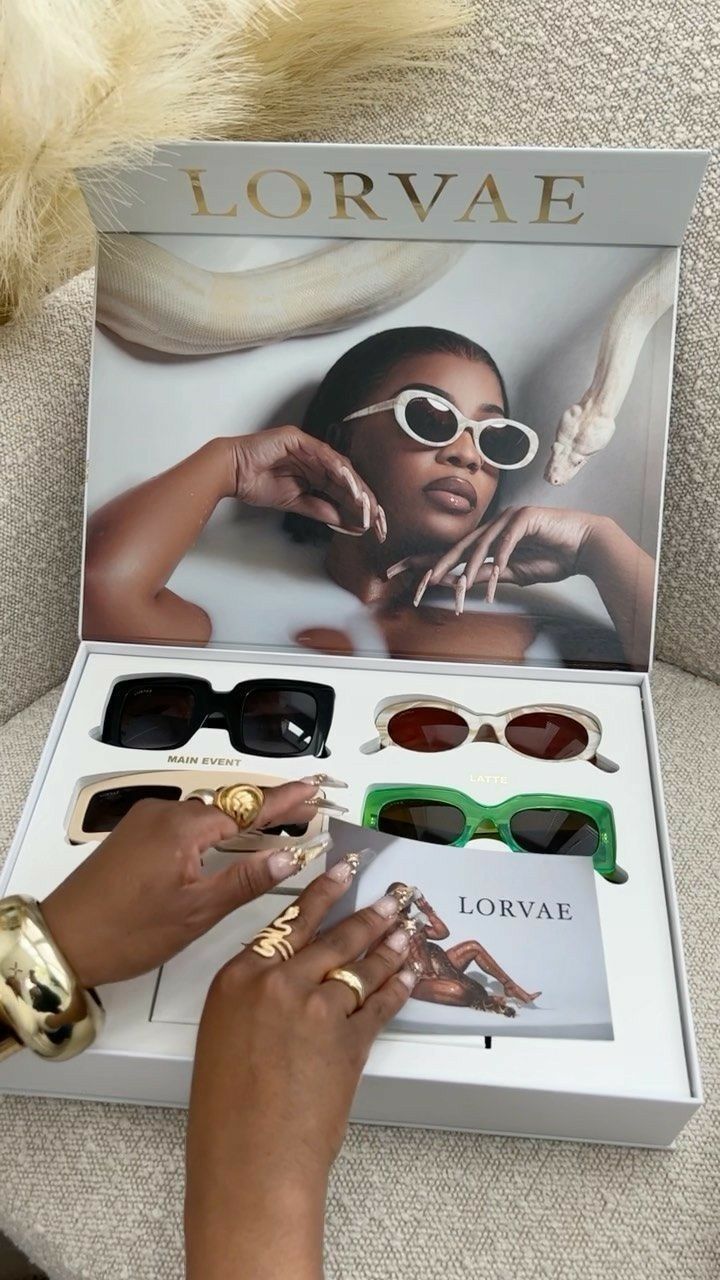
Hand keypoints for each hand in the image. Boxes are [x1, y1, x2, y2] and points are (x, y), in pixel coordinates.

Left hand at [41, 779, 325, 988]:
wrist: (63, 940)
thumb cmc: (123, 932)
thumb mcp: (195, 912)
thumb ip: (244, 880)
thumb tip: (287, 857)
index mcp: (183, 828)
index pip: (248, 806)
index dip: (285, 799)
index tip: (313, 788)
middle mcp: (164, 814)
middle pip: (229, 804)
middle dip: (268, 807)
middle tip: (306, 807)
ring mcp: (146, 821)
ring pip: (206, 814)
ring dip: (239, 819)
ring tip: (275, 825)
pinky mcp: (134, 834)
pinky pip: (184, 822)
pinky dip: (211, 829)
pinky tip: (227, 840)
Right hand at [185, 861, 415, 1279]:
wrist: (250, 1161)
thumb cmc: (226, 1111)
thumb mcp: (223, 1034)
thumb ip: (253, 996)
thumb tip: (287, 978)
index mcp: (237, 978)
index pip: (288, 920)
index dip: (321, 893)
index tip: (341, 872)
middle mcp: (278, 984)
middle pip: (334, 936)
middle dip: (370, 913)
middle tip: (394, 896)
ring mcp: (317, 1011)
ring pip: (362, 966)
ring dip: (390, 947)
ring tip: (407, 929)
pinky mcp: (349, 1042)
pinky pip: (380, 1004)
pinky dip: (399, 987)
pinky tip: (409, 974)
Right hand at [225, 426, 385, 540]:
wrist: (231, 473)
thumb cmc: (255, 484)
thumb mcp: (294, 502)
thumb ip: (318, 508)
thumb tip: (342, 519)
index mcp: (314, 472)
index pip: (343, 488)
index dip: (359, 505)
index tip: (372, 524)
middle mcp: (315, 458)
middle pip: (347, 476)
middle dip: (364, 498)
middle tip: (378, 518)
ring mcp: (308, 446)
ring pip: (339, 465)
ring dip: (354, 486)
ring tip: (366, 506)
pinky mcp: (298, 439)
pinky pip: (323, 454)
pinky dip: (336, 469)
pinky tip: (348, 485)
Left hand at [388, 506, 599, 611]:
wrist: (586, 546)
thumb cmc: (556, 558)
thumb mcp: (518, 572)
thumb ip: (494, 575)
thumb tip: (468, 582)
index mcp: (492, 537)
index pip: (459, 550)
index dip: (434, 562)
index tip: (410, 576)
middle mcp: (497, 524)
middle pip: (462, 546)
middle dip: (439, 564)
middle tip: (421, 582)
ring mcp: (510, 517)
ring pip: (482, 545)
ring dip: (471, 569)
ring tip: (461, 588)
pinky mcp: (526, 517)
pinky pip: (507, 542)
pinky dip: (499, 561)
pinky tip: (494, 577)